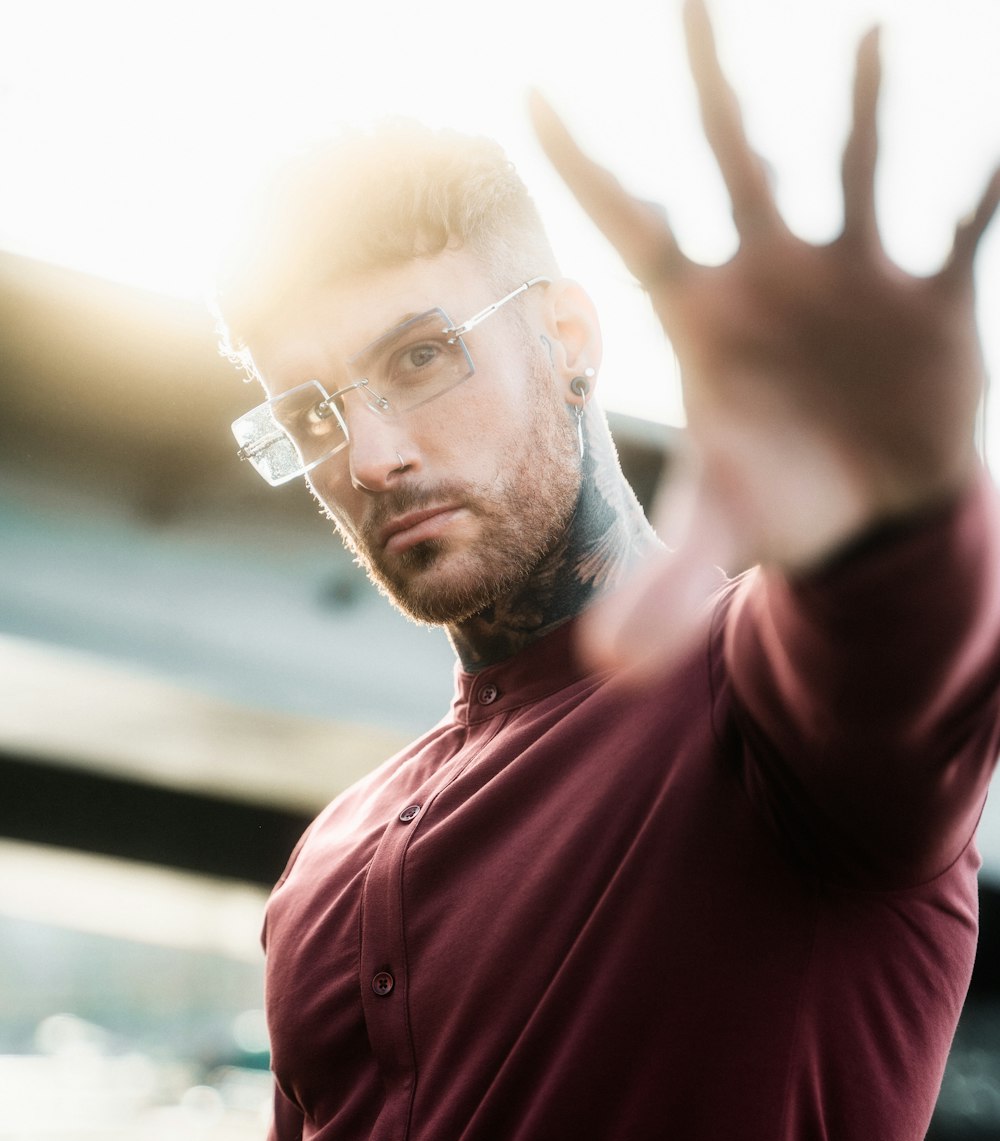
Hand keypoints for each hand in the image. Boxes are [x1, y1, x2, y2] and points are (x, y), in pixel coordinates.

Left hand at [531, 0, 998, 674]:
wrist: (869, 510)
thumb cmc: (780, 500)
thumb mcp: (721, 535)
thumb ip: (664, 588)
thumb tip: (605, 671)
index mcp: (703, 316)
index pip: (631, 225)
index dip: (584, 164)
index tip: (523, 87)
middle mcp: (771, 272)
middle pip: (733, 157)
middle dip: (710, 77)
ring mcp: (851, 274)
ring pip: (853, 169)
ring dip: (862, 106)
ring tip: (872, 29)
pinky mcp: (929, 296)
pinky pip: (961, 225)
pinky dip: (983, 184)